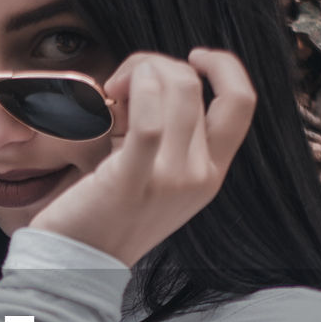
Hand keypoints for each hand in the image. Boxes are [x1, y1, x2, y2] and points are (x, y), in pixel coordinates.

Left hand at [28, 49, 256, 267]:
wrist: (78, 263)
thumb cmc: (108, 213)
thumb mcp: (159, 177)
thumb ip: (173, 136)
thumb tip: (158, 78)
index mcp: (211, 174)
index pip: (242, 102)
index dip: (223, 66)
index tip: (191, 57)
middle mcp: (200, 177)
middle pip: (198, 86)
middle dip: (159, 64)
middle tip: (124, 82)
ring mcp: (171, 181)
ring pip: (178, 90)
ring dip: (142, 70)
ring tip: (115, 91)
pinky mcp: (133, 181)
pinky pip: (148, 119)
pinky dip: (136, 89)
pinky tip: (112, 94)